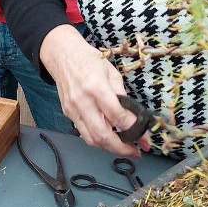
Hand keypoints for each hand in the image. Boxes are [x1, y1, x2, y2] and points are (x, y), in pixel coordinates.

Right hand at [39, 25, 148, 156]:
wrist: (62, 56)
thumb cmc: (89, 60)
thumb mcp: (112, 73)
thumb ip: (121, 96)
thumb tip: (134, 117)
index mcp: (96, 87)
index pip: (117, 116)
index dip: (133, 129)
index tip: (145, 136)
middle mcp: (83, 101)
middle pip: (102, 135)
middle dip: (122, 148)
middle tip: (136, 151)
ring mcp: (73, 110)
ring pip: (91, 139)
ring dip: (109, 148)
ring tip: (124, 149)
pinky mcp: (68, 114)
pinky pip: (84, 133)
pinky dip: (98, 140)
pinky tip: (109, 139)